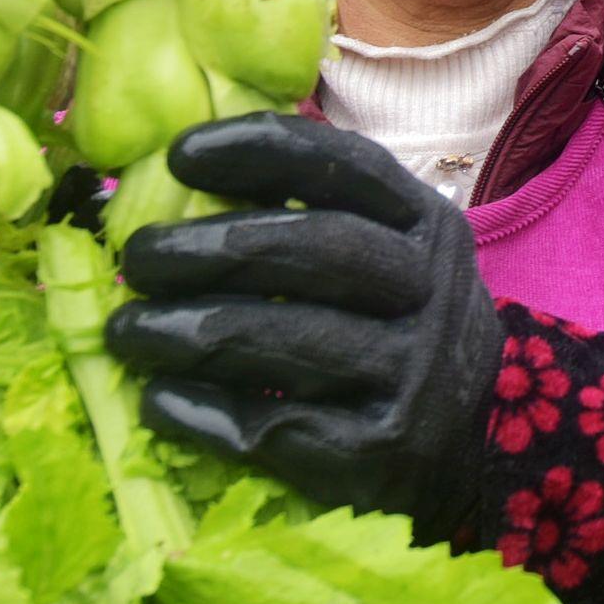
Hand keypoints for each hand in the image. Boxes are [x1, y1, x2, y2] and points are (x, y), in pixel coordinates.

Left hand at [105, 113, 503, 543]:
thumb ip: (319, 217)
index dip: (261, 150)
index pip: (349, 167)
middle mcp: (431, 293)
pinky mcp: (385, 452)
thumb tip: (184, 186)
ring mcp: (415, 374)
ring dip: (189, 333)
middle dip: (211, 248)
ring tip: (126, 331)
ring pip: (291, 341)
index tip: (179, 156)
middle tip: (137, 259)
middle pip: (318, 250)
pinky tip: (158, 401)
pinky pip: (278, 427)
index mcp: (428, 228)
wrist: (476, 443)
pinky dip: (206, 413)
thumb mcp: (392, 258)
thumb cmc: (399, 331)